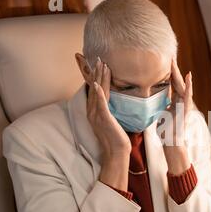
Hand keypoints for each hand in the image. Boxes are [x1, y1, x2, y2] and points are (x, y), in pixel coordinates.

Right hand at [87, 57, 130, 189]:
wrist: (117, 152)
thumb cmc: (117, 138)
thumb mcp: (113, 121)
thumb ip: (111, 110)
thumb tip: (115, 102)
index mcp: (95, 112)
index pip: (95, 90)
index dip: (95, 77)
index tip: (99, 64)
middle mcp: (93, 112)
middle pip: (94, 88)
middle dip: (96, 73)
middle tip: (99, 59)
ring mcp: (97, 115)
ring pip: (97, 92)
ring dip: (98, 77)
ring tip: (101, 65)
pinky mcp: (103, 119)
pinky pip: (100, 104)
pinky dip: (98, 93)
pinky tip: (97, 84)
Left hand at [158, 57, 192, 174]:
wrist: (172, 143)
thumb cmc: (166, 131)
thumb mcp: (161, 113)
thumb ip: (161, 104)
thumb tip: (153, 97)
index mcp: (174, 101)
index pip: (170, 83)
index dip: (167, 72)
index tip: (162, 61)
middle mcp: (181, 101)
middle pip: (176, 81)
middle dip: (172, 69)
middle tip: (168, 55)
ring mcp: (185, 105)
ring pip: (182, 85)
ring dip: (178, 73)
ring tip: (174, 61)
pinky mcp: (186, 109)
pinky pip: (188, 95)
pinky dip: (189, 85)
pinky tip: (188, 76)